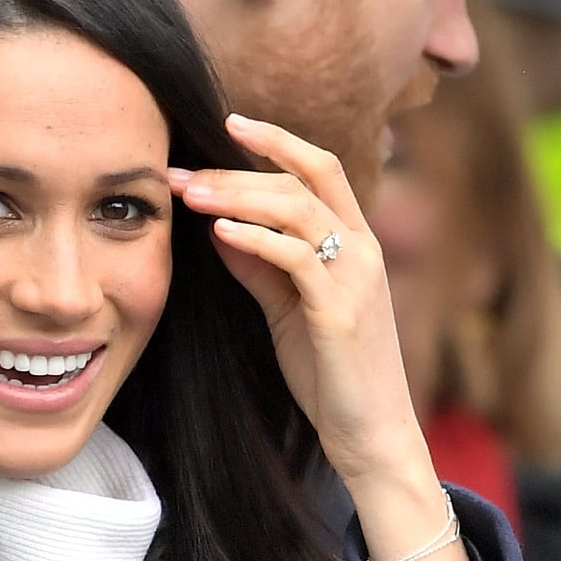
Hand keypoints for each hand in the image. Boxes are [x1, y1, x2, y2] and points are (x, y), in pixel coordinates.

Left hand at [175, 116, 468, 560]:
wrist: (372, 436)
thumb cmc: (333, 377)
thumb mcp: (290, 314)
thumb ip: (263, 270)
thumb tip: (222, 230)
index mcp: (356, 244)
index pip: (320, 170)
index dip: (277, 141)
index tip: (228, 125)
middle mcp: (363, 251)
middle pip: (307, 178)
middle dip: (243, 166)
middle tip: (188, 169)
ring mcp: (356, 279)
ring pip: (300, 209)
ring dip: (240, 196)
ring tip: (192, 194)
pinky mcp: (341, 312)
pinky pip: (297, 258)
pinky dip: (256, 239)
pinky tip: (220, 233)